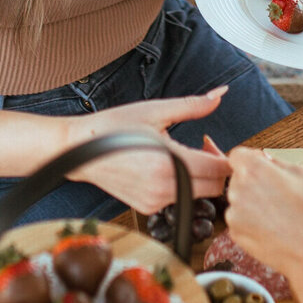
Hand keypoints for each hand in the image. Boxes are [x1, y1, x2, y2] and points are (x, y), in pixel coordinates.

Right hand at [67, 90, 231, 213]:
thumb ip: (193, 105)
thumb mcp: (156, 111)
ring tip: (180, 156)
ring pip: (197, 195)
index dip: (223, 155)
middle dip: (214, 168)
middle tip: (200, 149)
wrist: (79, 150)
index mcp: (170, 162)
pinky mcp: (147, 209)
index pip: (220, 169)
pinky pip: (178, 200)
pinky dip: (180, 186)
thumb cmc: (114, 126)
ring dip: (198, 178)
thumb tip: (221, 93)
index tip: (209, 142)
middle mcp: (164, 188)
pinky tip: (164, 168)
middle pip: (214, 187)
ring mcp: (155, 202)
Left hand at [225, 147, 302, 291]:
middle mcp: (238, 190)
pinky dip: (252, 224)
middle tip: (279, 197)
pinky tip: (274, 229)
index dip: (251, 161)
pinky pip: (241, 222)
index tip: (262, 169)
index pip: (237, 156)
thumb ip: (277, 163)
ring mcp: (234, 214)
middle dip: (254, 184)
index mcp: (254, 169)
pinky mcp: (235, 234)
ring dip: (253, 205)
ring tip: (280, 216)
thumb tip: (265, 160)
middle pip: (239, 179)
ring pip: (240, 202)